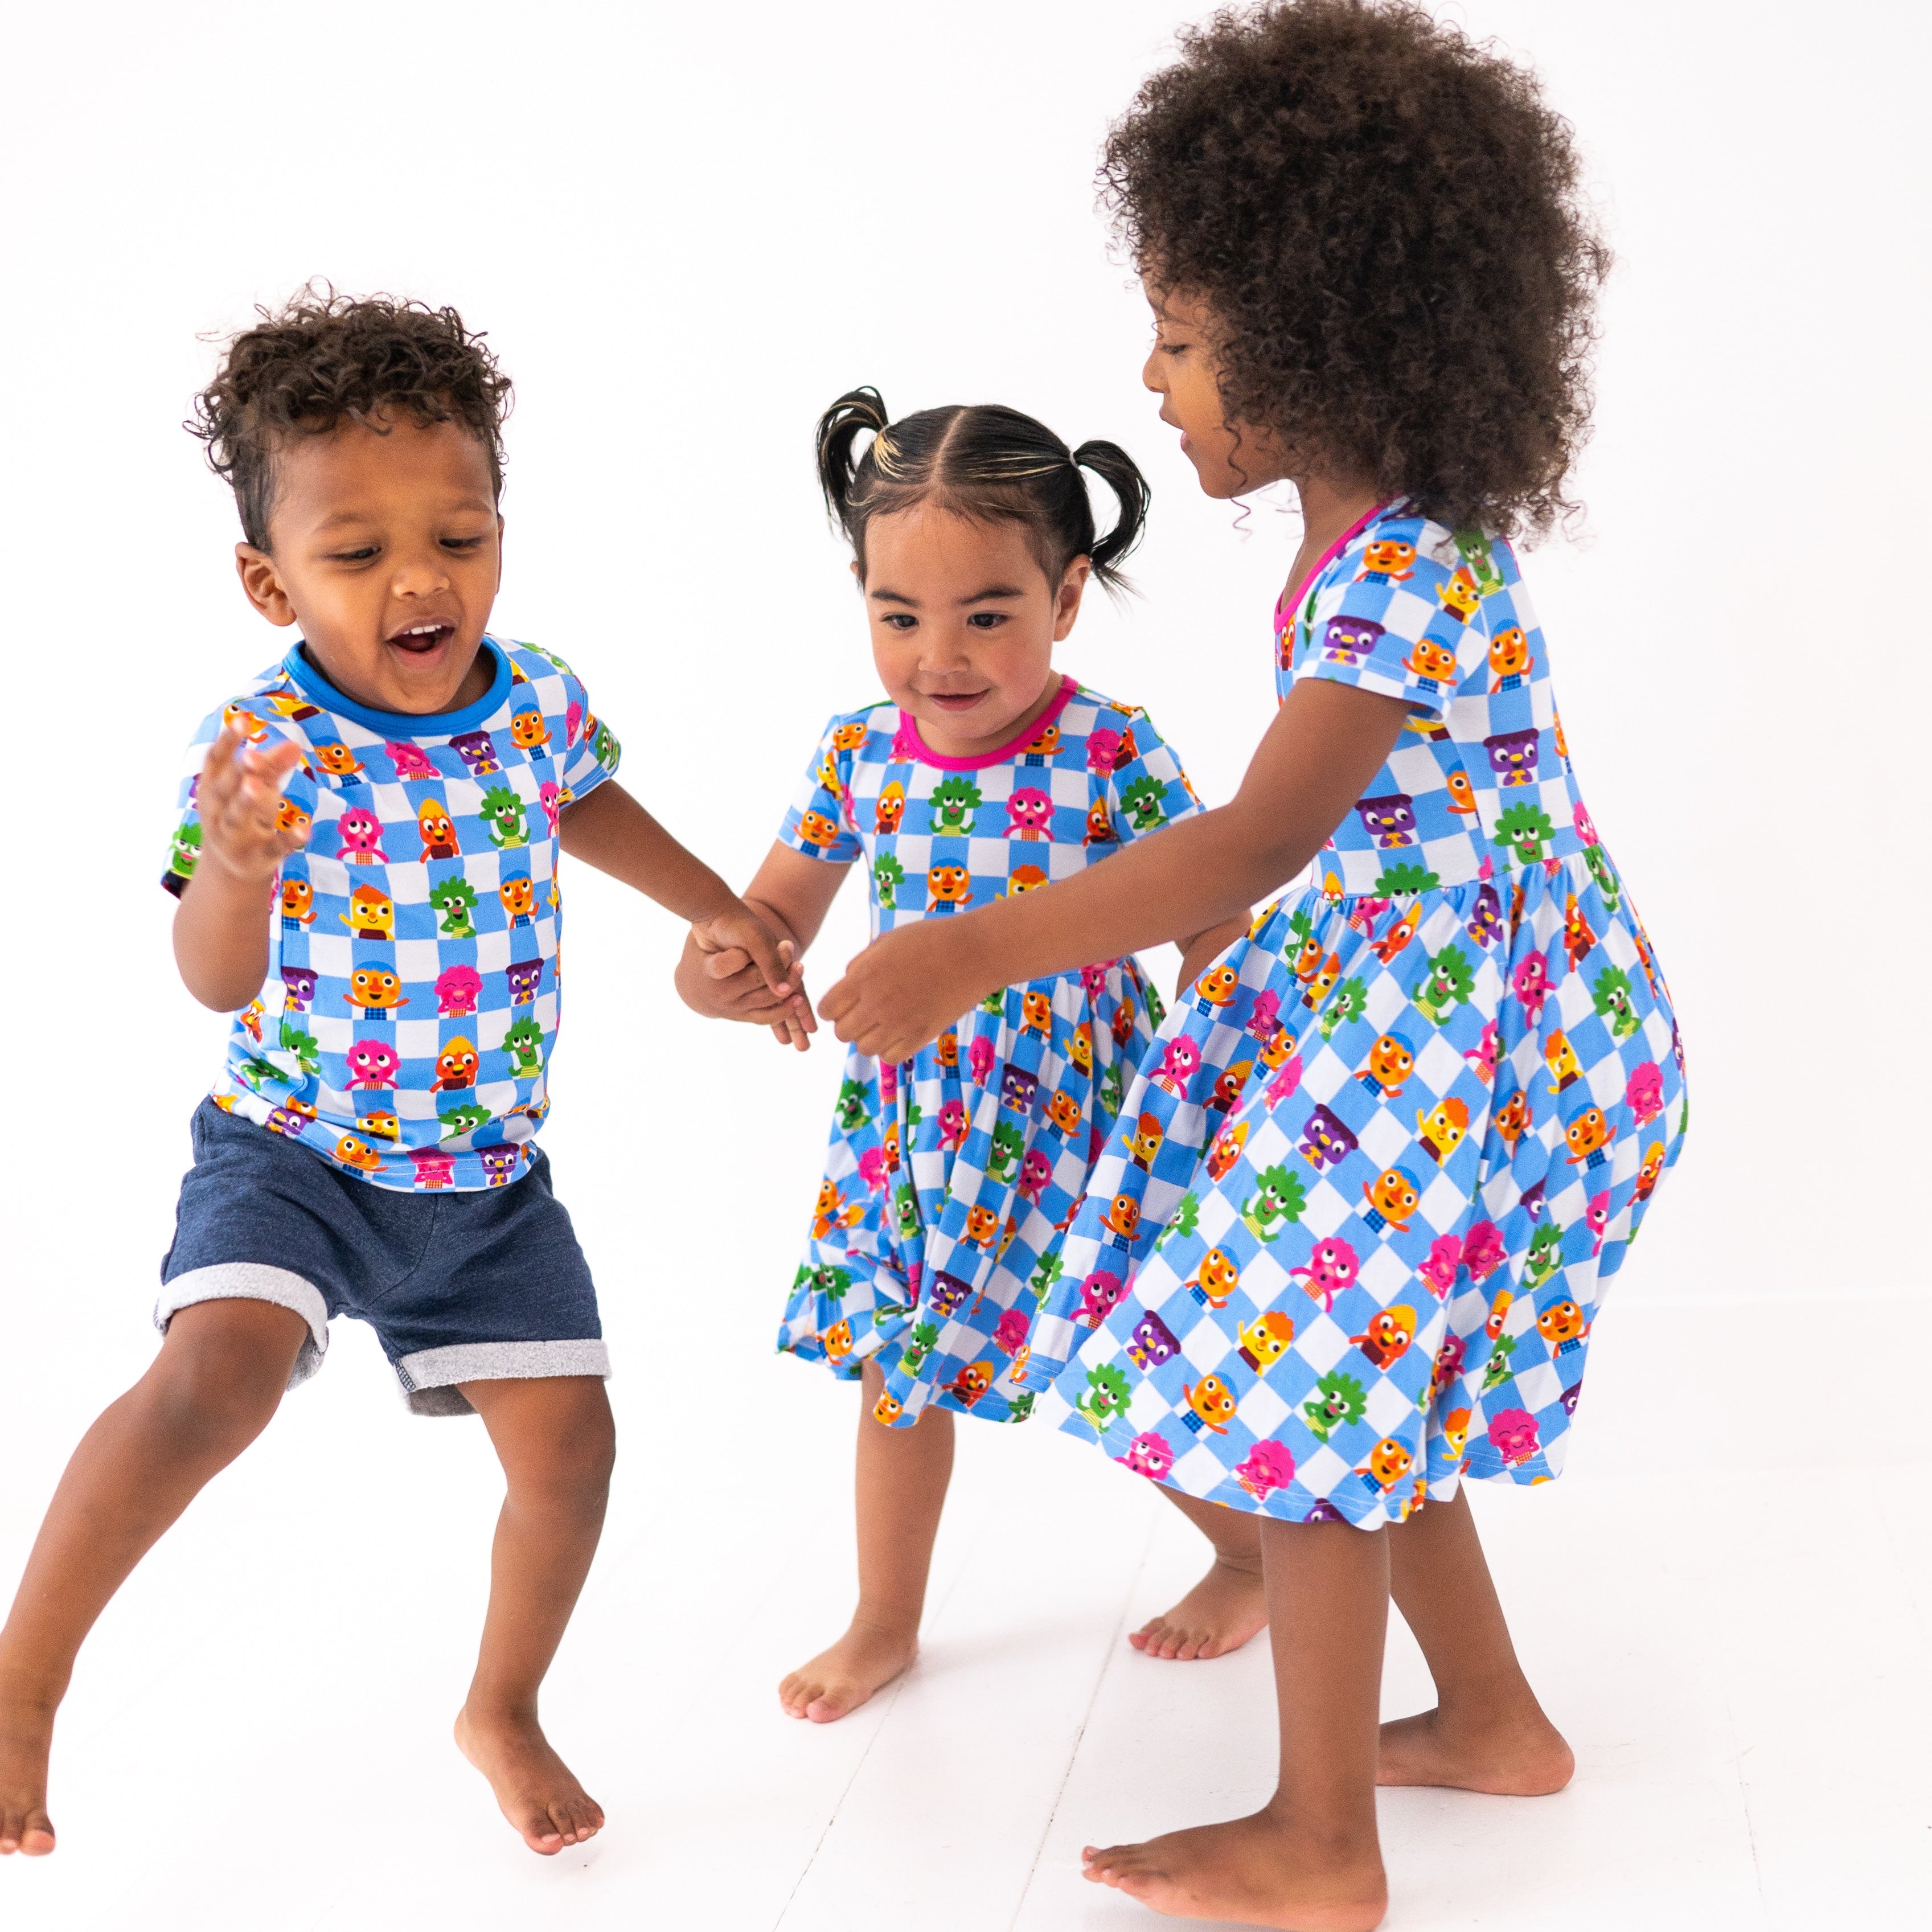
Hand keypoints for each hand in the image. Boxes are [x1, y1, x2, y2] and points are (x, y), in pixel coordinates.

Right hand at [196, 727, 308, 884]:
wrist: (231, 868)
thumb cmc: (241, 813)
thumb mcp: (255, 787)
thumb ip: (272, 766)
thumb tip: (294, 745)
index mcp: (213, 786)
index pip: (215, 760)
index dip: (227, 741)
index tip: (241, 720)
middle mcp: (218, 810)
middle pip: (225, 789)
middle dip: (237, 772)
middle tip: (251, 756)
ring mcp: (236, 835)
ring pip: (238, 818)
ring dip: (247, 802)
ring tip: (258, 786)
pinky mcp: (259, 856)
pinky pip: (274, 847)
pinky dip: (288, 839)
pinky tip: (304, 829)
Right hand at [685, 917, 816, 1049]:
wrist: (692, 984)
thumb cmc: (704, 952)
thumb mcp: (707, 938)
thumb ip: (728, 938)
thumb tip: (757, 947)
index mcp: (707, 971)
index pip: (722, 965)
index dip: (739, 956)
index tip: (752, 945)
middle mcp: (718, 994)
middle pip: (755, 980)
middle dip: (776, 963)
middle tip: (790, 946)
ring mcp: (730, 1008)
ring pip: (766, 999)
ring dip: (787, 984)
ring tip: (799, 967)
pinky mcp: (741, 1017)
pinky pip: (767, 1017)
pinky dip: (785, 1008)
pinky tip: (798, 995)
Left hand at [818, 922, 989, 1062]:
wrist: (974, 952)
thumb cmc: (930, 939)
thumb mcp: (885, 941)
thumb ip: (860, 965)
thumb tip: (846, 984)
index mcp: (863, 976)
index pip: (826, 1009)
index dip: (833, 1007)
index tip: (846, 1002)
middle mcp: (876, 1003)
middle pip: (842, 1033)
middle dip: (850, 1023)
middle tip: (867, 1012)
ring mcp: (898, 1023)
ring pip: (864, 1048)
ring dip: (870, 1037)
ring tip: (886, 1021)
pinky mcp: (920, 1036)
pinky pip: (889, 1057)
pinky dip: (890, 1048)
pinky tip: (901, 1030)